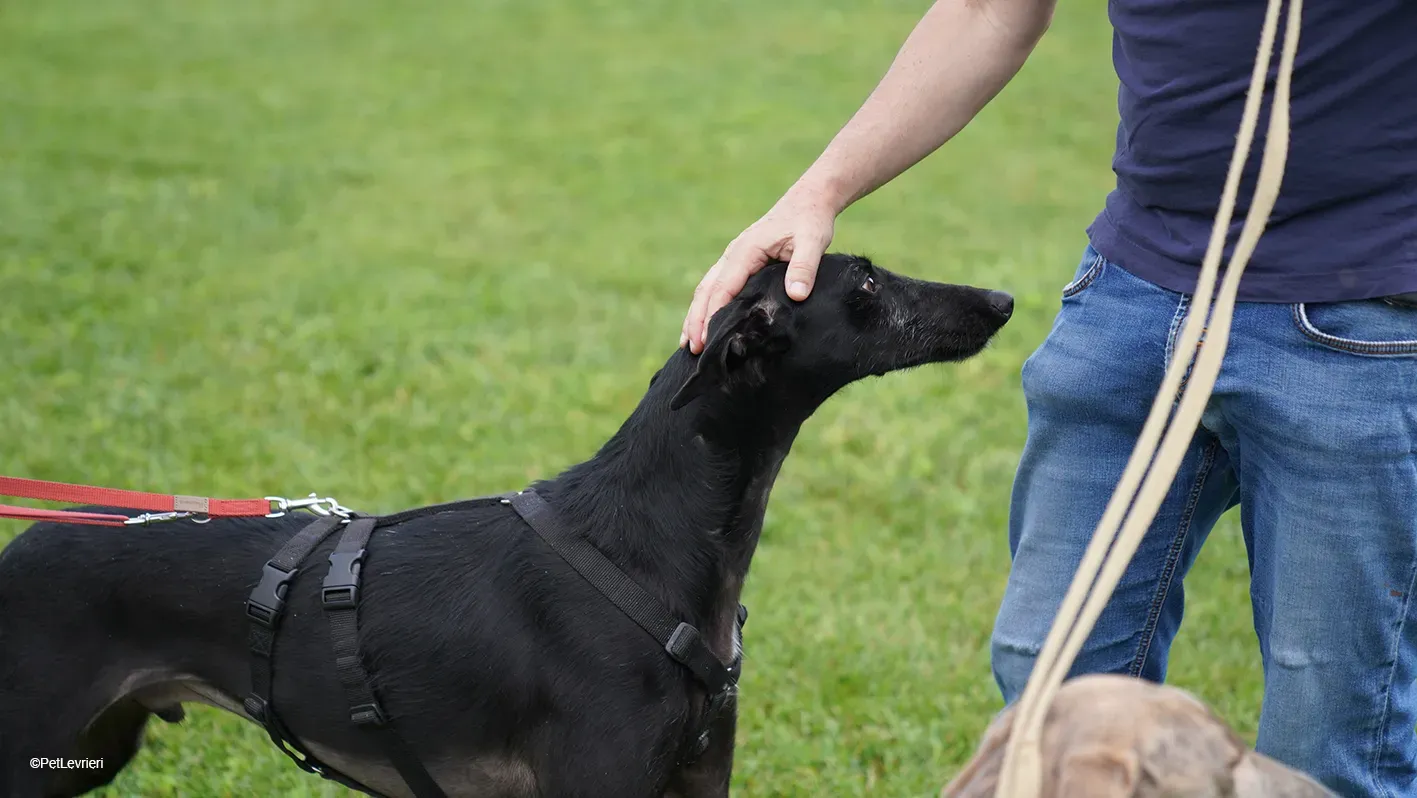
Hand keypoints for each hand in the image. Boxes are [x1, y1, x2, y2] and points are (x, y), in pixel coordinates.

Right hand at [681, 191, 836, 353]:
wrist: (808, 202)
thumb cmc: (810, 221)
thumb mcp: (812, 242)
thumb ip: (804, 268)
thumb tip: (796, 295)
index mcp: (746, 251)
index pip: (724, 287)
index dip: (714, 314)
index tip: (709, 339)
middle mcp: (733, 255)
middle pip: (706, 290)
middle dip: (696, 319)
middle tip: (692, 349)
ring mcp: (733, 258)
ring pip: (706, 289)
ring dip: (695, 315)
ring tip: (687, 344)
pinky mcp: (738, 263)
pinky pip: (715, 286)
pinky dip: (705, 306)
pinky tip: (702, 324)